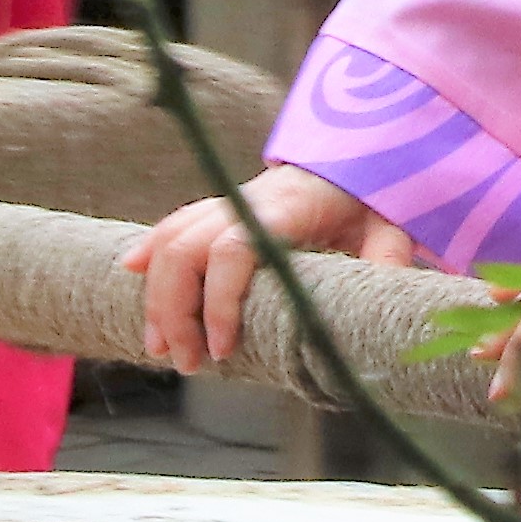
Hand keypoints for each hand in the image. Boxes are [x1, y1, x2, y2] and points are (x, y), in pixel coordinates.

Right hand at [126, 167, 421, 374]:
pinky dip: (150, 249)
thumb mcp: (389, 223)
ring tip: (160, 349)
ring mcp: (226, 203)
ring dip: (157, 297)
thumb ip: (389, 256)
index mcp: (286, 207)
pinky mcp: (217, 208)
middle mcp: (245, 201)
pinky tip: (130, 275)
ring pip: (170, 241)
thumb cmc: (369, 198)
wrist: (352, 157)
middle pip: (185, 250)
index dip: (220, 300)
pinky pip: (172, 223)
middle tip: (189, 364)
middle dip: (176, 311)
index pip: (234, 249)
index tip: (223, 350)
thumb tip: (390, 295)